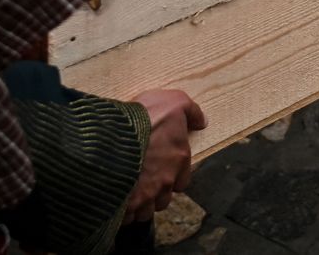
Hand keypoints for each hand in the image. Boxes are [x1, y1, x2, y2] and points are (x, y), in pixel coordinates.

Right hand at [124, 89, 205, 221]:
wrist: (118, 131)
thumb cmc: (147, 116)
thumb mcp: (175, 101)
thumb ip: (191, 111)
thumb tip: (202, 121)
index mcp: (180, 158)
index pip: (182, 181)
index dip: (171, 179)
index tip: (161, 173)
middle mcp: (166, 180)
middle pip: (163, 200)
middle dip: (154, 196)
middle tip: (143, 185)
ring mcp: (146, 194)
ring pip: (146, 212)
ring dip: (139, 206)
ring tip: (129, 197)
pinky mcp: (127, 202)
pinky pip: (126, 217)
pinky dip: (122, 214)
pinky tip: (116, 204)